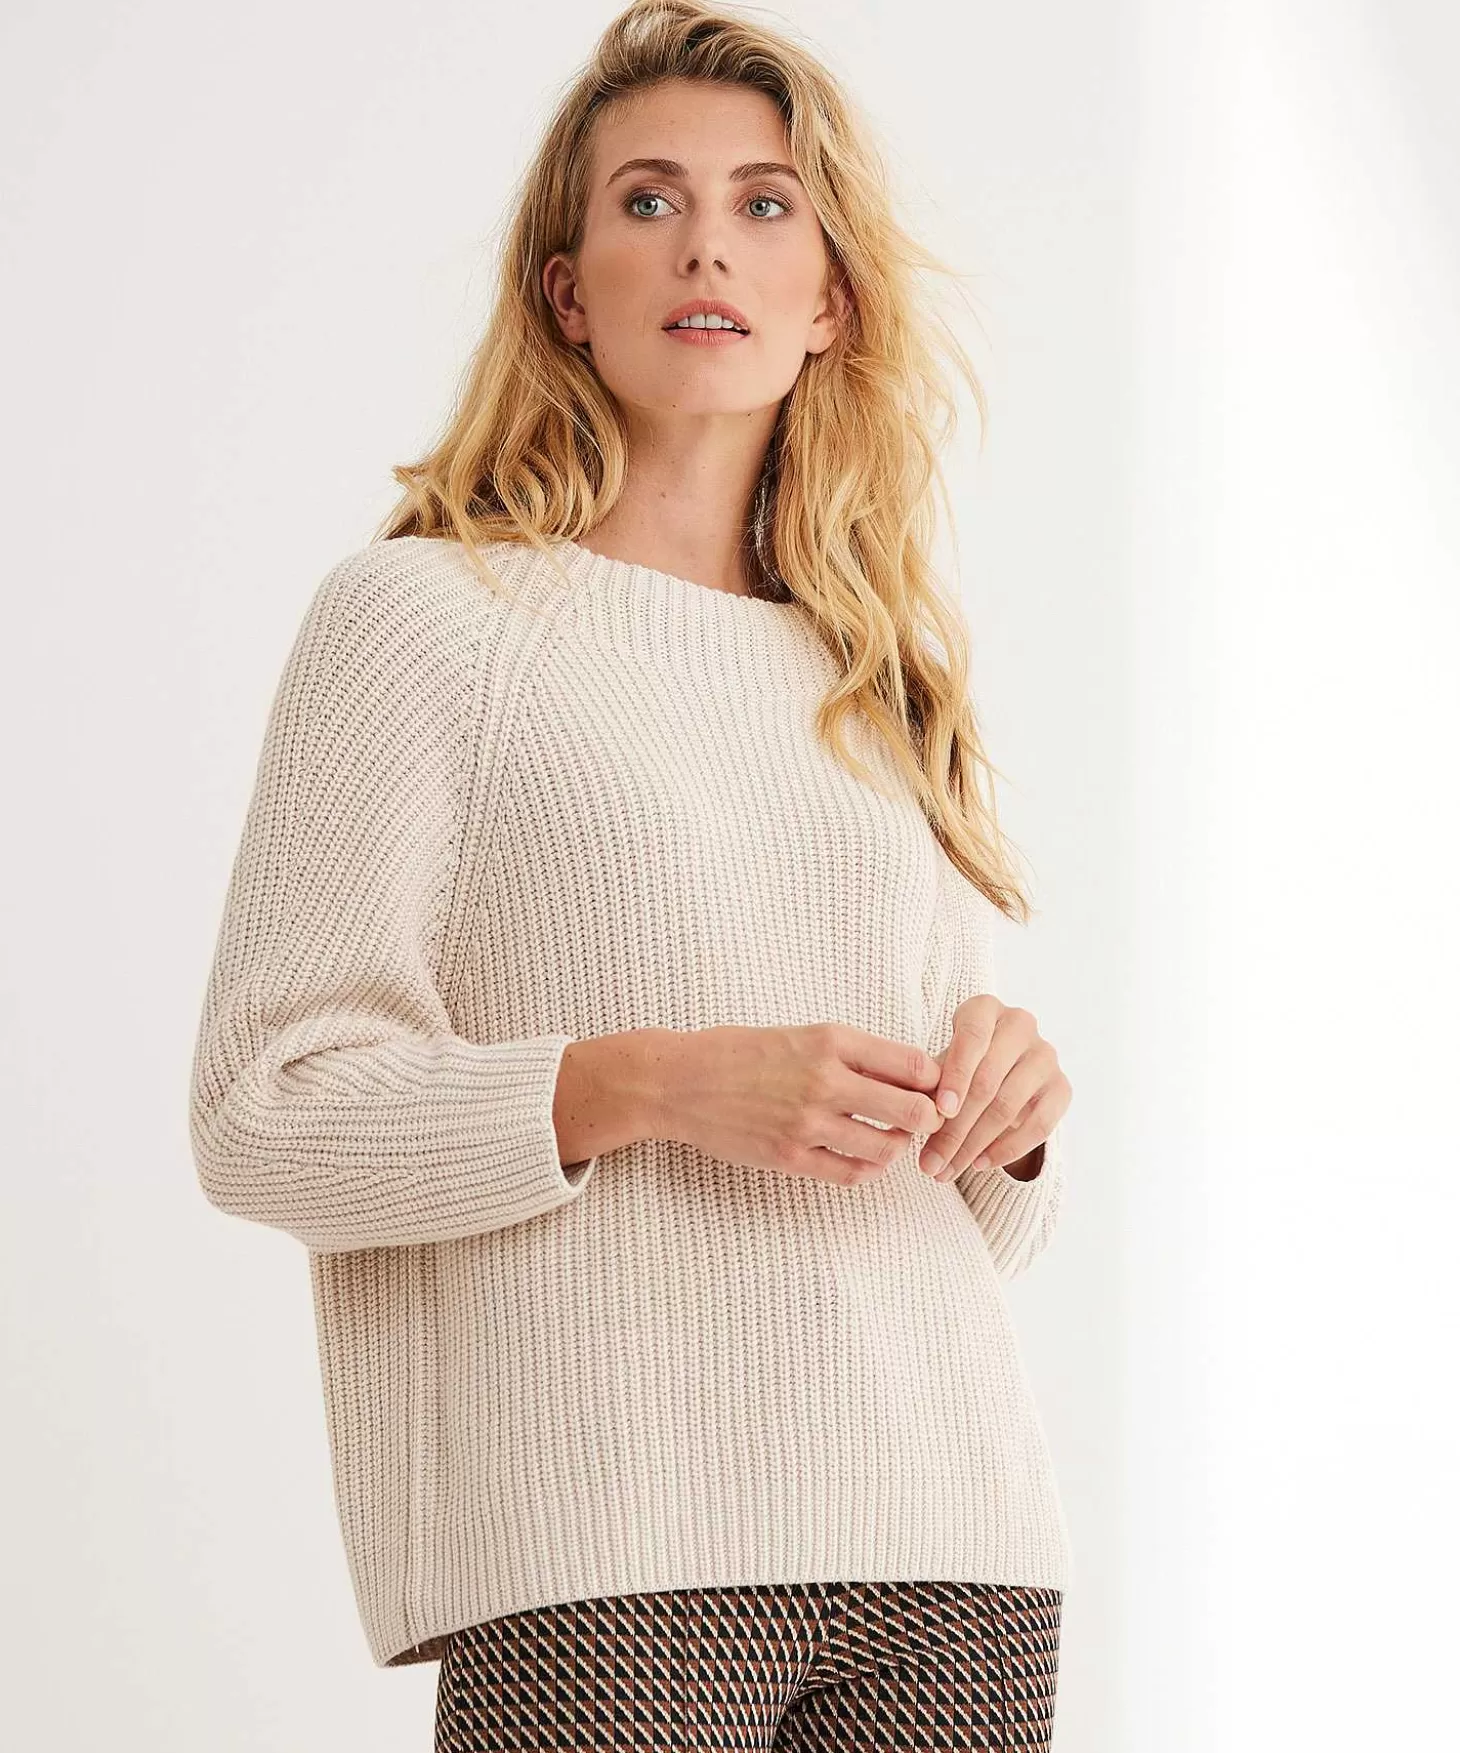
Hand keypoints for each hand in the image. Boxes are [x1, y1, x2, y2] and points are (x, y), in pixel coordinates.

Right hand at [654, 1022, 946, 1187]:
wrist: (679, 1081)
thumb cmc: (740, 1052)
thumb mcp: (800, 1034)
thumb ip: (851, 1053)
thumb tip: (909, 1073)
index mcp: (830, 1040)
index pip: (914, 1064)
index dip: (935, 1081)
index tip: (933, 1089)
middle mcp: (824, 1079)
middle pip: (912, 1111)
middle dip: (926, 1119)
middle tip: (921, 1121)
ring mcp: (807, 1122)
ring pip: (886, 1148)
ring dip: (895, 1147)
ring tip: (887, 1139)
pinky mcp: (790, 1157)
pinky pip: (851, 1173)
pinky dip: (867, 1169)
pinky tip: (862, 1159)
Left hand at [918, 996, 1070, 1181]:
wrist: (1002, 1073)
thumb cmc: (959, 1066)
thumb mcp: (940, 1066)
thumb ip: (927, 1085)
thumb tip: (912, 1117)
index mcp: (984, 1009)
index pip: (972, 1039)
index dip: (955, 1077)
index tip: (938, 1113)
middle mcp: (1020, 1024)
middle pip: (987, 1081)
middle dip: (955, 1128)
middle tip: (930, 1163)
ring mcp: (1046, 1055)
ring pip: (1009, 1106)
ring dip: (974, 1145)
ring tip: (947, 1170)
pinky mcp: (1062, 1087)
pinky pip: (1039, 1125)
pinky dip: (1007, 1149)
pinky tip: (979, 1164)